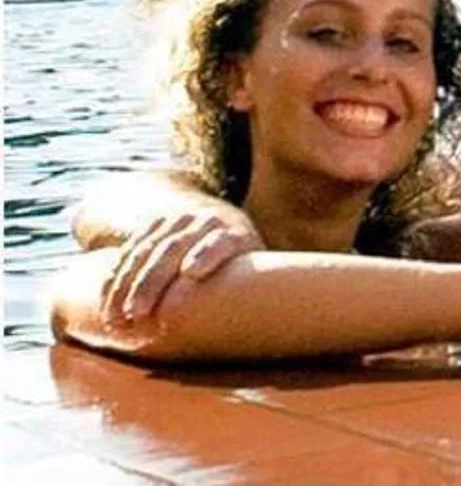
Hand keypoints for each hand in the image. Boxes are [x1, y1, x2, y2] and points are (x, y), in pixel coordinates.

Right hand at [100, 211, 259, 330]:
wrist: (217, 216)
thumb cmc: (242, 262)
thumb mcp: (257, 268)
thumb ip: (258, 292)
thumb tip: (268, 331)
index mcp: (234, 232)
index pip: (220, 241)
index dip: (207, 253)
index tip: (192, 273)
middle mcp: (203, 221)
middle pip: (174, 249)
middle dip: (153, 282)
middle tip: (139, 316)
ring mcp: (174, 221)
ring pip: (145, 251)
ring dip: (127, 285)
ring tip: (117, 319)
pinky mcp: (150, 227)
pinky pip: (128, 252)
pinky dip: (115, 277)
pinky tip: (107, 302)